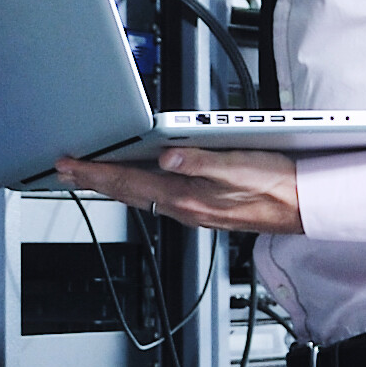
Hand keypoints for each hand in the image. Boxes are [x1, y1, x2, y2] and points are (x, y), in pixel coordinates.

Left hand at [54, 147, 301, 233]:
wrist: (302, 207)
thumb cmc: (276, 186)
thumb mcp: (238, 165)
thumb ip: (200, 160)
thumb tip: (167, 157)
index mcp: (187, 195)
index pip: (128, 181)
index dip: (94, 171)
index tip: (67, 164)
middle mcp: (185, 207)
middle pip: (127, 192)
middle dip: (93, 180)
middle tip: (64, 170)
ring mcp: (192, 210)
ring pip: (140, 196)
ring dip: (111, 185)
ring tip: (90, 176)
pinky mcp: (203, 207)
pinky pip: (157, 198)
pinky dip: (136, 189)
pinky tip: (136, 184)